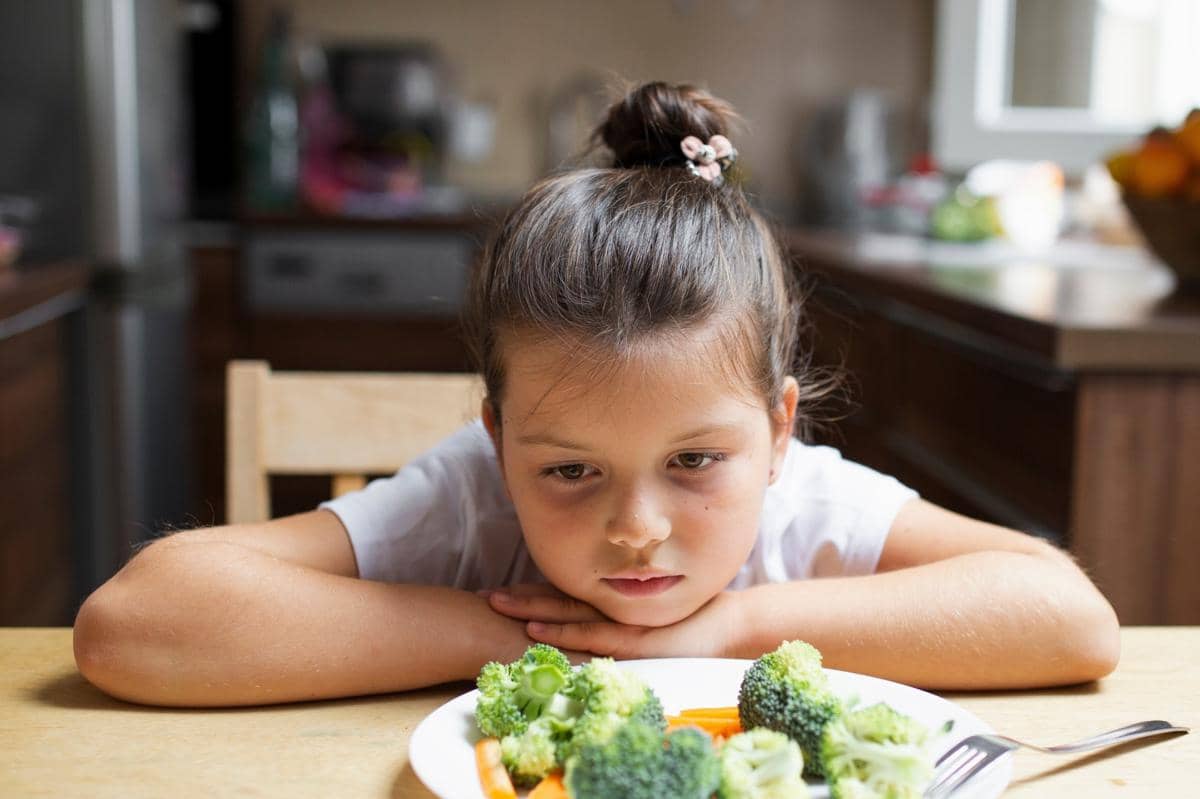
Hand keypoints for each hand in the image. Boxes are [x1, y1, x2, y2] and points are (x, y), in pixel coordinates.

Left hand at [484, 585, 745, 659]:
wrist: (729, 627)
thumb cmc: (690, 623)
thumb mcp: (649, 617)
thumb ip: (621, 613)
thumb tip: (581, 618)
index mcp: (613, 603)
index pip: (563, 597)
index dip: (531, 593)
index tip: (498, 592)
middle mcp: (613, 609)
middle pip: (558, 602)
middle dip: (520, 599)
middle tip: (484, 596)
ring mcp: (622, 623)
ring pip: (568, 614)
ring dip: (532, 611)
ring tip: (499, 607)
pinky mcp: (635, 639)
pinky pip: (592, 637)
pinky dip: (563, 634)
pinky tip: (538, 633)